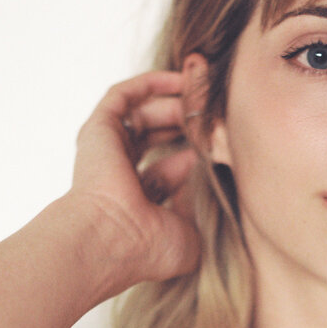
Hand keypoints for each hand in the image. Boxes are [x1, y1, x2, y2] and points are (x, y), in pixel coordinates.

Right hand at [57, 69, 204, 289]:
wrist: (111, 239)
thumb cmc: (147, 248)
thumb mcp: (191, 234)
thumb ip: (203, 212)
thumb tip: (218, 184)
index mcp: (139, 201)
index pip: (172, 168)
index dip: (199, 153)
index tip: (227, 142)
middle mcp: (121, 174)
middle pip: (159, 136)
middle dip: (189, 121)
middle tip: (218, 112)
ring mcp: (108, 150)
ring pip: (146, 113)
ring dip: (177, 101)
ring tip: (206, 93)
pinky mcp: (100, 128)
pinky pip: (126, 94)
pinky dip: (153, 83)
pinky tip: (182, 78)